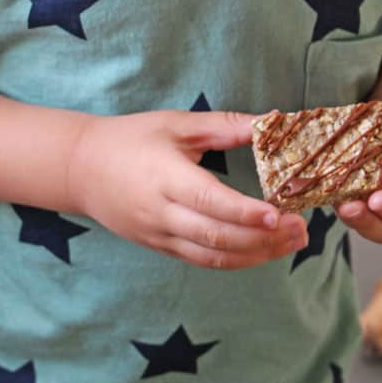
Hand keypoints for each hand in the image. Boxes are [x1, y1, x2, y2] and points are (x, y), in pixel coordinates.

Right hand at [68, 109, 308, 267]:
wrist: (80, 169)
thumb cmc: (130, 139)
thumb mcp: (175, 124)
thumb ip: (224, 125)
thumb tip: (270, 121)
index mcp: (165, 177)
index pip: (209, 201)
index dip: (245, 213)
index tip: (278, 213)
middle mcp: (161, 213)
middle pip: (217, 237)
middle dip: (263, 238)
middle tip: (301, 229)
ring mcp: (159, 235)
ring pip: (213, 257)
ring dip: (257, 255)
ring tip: (293, 242)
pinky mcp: (160, 247)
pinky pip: (202, 261)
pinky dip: (236, 260)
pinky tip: (264, 250)